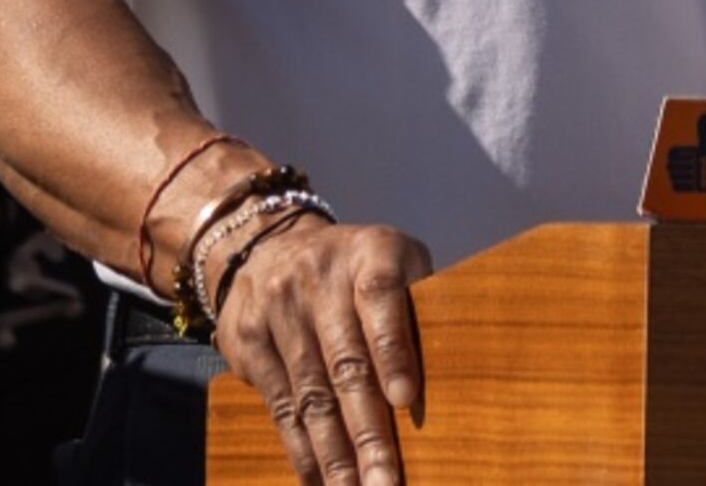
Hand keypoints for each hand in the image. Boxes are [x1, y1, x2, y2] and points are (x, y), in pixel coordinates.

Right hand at [216, 215, 434, 485]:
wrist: (267, 243)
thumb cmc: (356, 268)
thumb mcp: (394, 261)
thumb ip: (419, 306)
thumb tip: (457, 376)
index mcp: (369, 252)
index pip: (381, 297)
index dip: (393, 349)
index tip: (405, 400)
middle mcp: (318, 277)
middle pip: (345, 362)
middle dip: (368, 431)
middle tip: (386, 482)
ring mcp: (278, 309)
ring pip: (311, 395)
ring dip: (335, 455)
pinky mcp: (248, 341)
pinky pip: (280, 406)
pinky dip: (302, 449)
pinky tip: (321, 480)